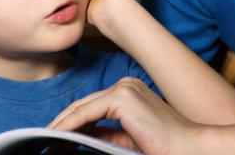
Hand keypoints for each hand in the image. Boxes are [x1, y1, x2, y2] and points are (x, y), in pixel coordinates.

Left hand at [48, 77, 201, 154]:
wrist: (190, 149)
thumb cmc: (165, 147)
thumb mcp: (127, 140)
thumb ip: (105, 136)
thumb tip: (79, 139)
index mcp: (130, 92)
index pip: (92, 106)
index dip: (71, 122)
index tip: (55, 138)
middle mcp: (126, 85)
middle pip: (84, 105)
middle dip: (62, 123)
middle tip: (44, 139)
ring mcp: (124, 88)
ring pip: (82, 107)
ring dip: (62, 125)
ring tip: (45, 140)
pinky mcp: (122, 97)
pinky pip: (86, 113)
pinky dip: (69, 126)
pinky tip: (55, 137)